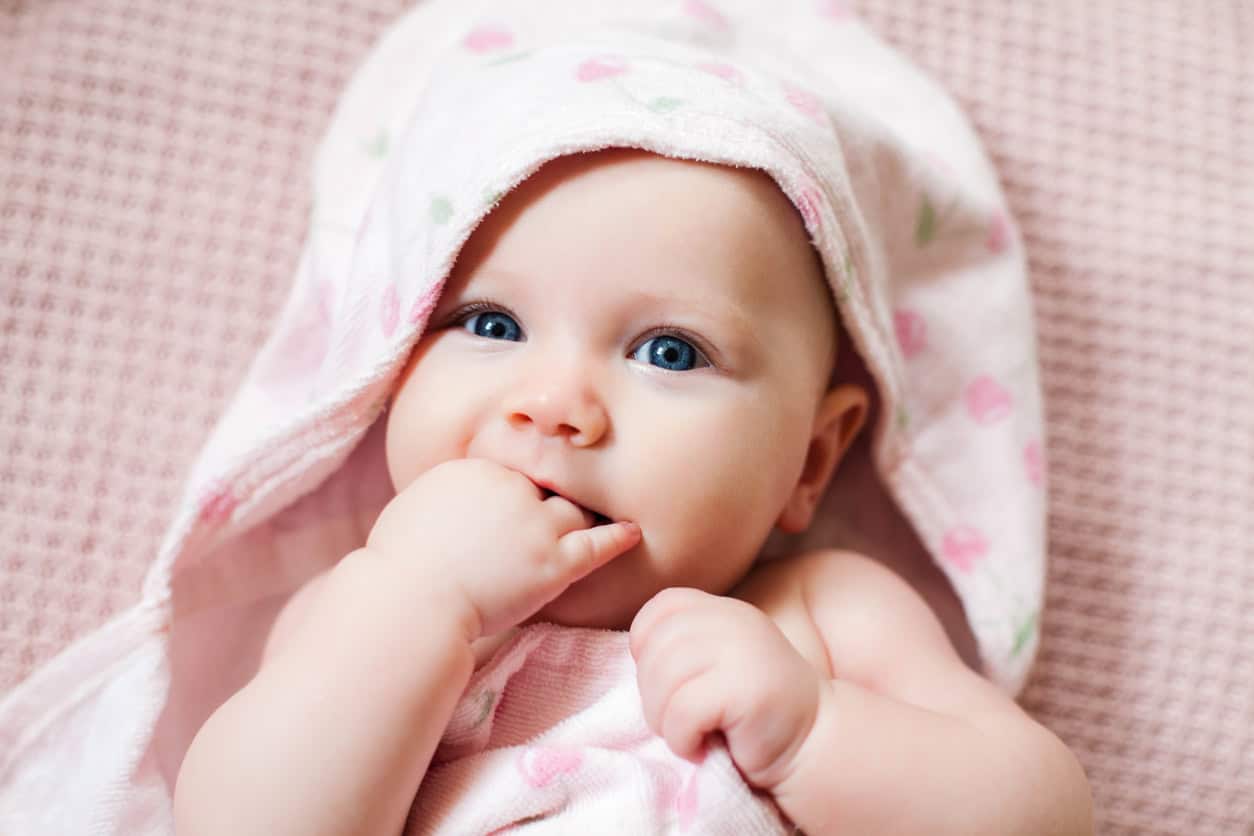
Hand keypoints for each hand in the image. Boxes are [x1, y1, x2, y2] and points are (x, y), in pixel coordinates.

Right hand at [366, 458, 639, 638]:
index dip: (520, 489)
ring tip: (603, 516)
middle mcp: (511, 488)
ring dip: (583, 517)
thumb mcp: (416, 508)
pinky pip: (596, 546)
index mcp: (476, 470)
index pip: (513, 471)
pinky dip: (617, 538)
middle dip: (552, 499)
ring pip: (573, 512)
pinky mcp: (553, 562)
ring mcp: (536, 524)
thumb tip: (454, 505)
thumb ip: (447, 498)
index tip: (524, 500)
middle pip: (546, 486)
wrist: (411, 600)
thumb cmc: (399, 566)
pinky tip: (632, 533)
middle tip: (565, 505)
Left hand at [629, 587, 822, 788]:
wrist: (815, 745)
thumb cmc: (753, 713)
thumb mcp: (718, 662)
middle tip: (679, 722)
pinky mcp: (745, 689)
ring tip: (691, 735)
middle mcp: (733, 620)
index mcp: (723, 611)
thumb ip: (685, 646)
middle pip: (653, 649)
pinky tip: (703, 748)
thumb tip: (634, 655)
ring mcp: (742, 651)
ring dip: (664, 721)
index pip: (659, 609)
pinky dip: (682, 739)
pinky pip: (682, 712)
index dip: (646, 646)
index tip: (667, 683)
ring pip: (662, 681)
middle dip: (651, 695)